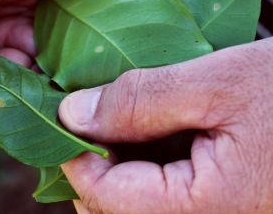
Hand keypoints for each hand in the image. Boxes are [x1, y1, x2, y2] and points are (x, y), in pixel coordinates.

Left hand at [59, 38, 272, 212]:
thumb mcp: (219, 82)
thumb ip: (140, 101)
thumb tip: (71, 114)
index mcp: (205, 211)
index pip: (102, 199)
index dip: (73, 155)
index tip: (65, 115)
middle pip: (113, 210)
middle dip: (94, 162)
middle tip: (94, 113)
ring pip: (135, 204)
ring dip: (119, 161)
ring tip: (126, 117)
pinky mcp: (219, 207)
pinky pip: (162, 197)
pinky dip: (146, 163)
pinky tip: (155, 130)